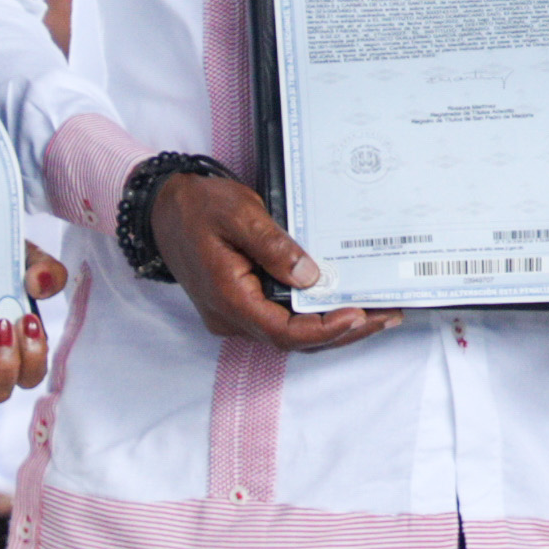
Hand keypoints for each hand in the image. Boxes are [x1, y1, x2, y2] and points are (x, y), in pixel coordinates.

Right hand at [149, 168, 395, 352]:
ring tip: (378, 314)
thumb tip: (309, 276)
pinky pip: (283, 321)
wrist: (162, 209)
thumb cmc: (197, 208)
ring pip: (291, 335)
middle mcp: (231, 316)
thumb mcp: (238, 215)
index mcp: (228, 298)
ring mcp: (236, 314)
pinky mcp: (243, 305)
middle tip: (386, 316)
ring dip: (334, 329)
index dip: (324, 330)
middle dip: (343, 333)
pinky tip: (344, 306)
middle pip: (294, 340)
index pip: (283, 332)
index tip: (358, 315)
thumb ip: (273, 247)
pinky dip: (316, 318)